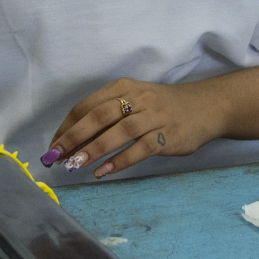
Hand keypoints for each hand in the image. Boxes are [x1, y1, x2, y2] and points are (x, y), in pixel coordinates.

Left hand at [44, 77, 229, 179]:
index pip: (87, 105)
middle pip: (99, 115)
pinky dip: (119, 161)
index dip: (67, 126)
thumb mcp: (135, 100)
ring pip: (119, 132)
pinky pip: (139, 149)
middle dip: (74, 136)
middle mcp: (138, 99)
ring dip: (94, 149)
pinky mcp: (167, 136)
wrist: (205, 107)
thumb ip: (107, 116)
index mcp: (124, 87)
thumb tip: (73, 142)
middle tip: (55, 156)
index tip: (53, 146)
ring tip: (74, 165)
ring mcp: (154, 117)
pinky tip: (103, 172)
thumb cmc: (162, 106)